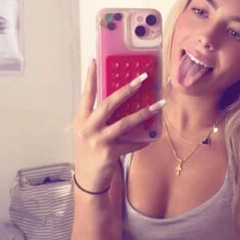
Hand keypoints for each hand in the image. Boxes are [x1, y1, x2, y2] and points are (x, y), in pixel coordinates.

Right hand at [72, 60, 164, 188]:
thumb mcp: (87, 132)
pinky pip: (131, 143)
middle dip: (127, 89)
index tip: (95, 60)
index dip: (91, 77)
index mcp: (81, 120)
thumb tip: (119, 100)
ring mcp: (97, 141)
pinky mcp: (109, 153)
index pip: (87, 94)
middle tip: (142, 78)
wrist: (87, 179)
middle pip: (109, 103)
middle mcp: (87, 128)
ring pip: (125, 122)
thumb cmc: (89, 152)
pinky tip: (151, 137)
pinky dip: (142, 140)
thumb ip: (97, 117)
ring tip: (159, 104)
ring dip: (144, 112)